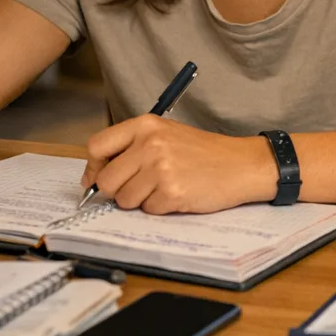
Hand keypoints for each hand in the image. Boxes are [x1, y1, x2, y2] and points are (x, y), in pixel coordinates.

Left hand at [80, 115, 277, 213]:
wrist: (241, 164)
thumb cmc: (204, 152)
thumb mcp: (166, 135)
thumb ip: (132, 148)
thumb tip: (95, 176)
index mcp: (145, 125)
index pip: (96, 146)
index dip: (94, 168)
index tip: (98, 178)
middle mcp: (150, 144)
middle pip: (106, 179)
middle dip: (118, 191)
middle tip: (139, 188)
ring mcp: (160, 169)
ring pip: (125, 199)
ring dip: (141, 201)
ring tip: (164, 188)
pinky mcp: (171, 192)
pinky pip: (148, 210)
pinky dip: (160, 208)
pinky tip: (178, 194)